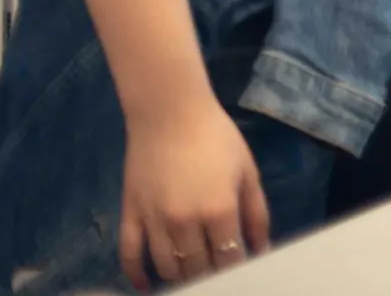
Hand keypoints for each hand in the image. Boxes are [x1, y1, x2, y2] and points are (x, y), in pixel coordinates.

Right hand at [120, 92, 270, 290]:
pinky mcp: (130, 215)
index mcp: (219, 211)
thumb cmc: (216, 138)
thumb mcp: (247, 172)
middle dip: (210, 276)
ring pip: (166, 267)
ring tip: (191, 278)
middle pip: (197, 268)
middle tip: (216, 275)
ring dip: (180, 278)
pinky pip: (129, 255)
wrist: (170, 113)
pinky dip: (136, 276)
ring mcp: (154, 221)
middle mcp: (185, 222)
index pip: (228, 259)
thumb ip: (257, 214)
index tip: (239, 273)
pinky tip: (146, 287)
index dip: (235, 271)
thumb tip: (261, 250)